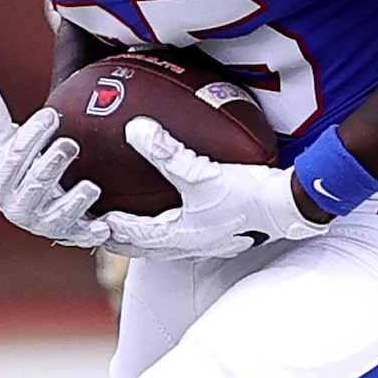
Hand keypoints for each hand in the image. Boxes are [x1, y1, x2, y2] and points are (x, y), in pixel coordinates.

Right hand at [0, 69, 107, 246]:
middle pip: (34, 186)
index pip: (12, 159)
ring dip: (73, 202)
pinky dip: (90, 234)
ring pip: (57, 215)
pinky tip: (104, 228)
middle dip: (51, 166)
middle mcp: (16, 209)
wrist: (35, 194)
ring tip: (91, 186)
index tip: (51, 114)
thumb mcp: (2, 136)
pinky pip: (78, 236)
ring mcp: (41, 225)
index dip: (31, 136)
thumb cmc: (17, 161)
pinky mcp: (66, 234)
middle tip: (70, 144)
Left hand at [99, 118, 328, 260]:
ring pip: (165, 244)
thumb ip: (167, 152)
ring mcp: (208, 242)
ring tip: (131, 222)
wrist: (290, 206)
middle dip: (120, 238)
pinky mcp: (223, 233)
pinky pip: (186, 233)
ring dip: (145, 235)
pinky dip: (171, 225)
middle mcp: (190, 245)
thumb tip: (134, 129)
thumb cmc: (249, 194)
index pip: (131, 236)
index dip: (106, 227)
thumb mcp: (202, 172)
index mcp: (179, 236)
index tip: (88, 219)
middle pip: (144, 247)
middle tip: (99, 227)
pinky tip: (177, 209)